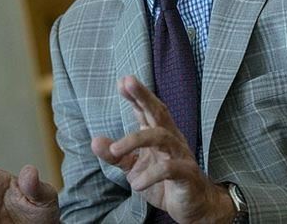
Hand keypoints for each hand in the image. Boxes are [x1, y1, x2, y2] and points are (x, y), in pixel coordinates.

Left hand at [91, 76, 234, 222]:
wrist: (192, 206)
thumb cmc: (162, 182)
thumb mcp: (134, 168)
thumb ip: (116, 156)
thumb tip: (94, 141)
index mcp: (158, 134)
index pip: (147, 110)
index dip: (136, 95)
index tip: (122, 81)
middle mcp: (171, 139)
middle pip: (159, 112)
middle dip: (144, 96)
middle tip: (128, 83)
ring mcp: (180, 155)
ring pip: (161, 136)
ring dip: (135, 139)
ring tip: (115, 149)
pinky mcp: (187, 174)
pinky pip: (169, 169)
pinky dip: (150, 175)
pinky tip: (135, 184)